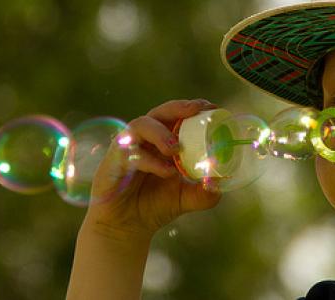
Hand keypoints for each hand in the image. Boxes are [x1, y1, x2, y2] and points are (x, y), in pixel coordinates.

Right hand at [83, 99, 222, 241]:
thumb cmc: (154, 206)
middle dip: (178, 108)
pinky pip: (131, 153)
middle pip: (159, 112)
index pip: (177, 116)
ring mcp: (127, 148)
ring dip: (161, 133)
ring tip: (177, 149)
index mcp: (163, 141)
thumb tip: (222, 181)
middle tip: (196, 110)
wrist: (126, 228)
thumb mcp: (187, 199)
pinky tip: (167, 172)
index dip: (193, 108)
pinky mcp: (112, 161)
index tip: (212, 107)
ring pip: (141, 125)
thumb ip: (206, 192)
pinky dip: (151, 160)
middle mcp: (145, 140)